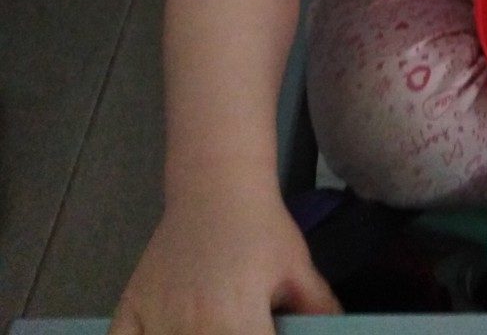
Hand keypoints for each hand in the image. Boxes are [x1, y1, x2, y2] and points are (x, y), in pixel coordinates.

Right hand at [109, 184, 339, 334]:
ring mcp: (157, 322)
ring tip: (208, 333)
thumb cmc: (262, 229)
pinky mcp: (129, 313)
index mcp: (240, 322)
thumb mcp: (299, 270)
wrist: (216, 186)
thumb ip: (319, 313)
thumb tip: (339, 332)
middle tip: (237, 333)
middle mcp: (195, 327)